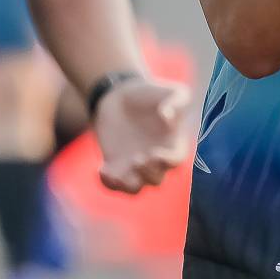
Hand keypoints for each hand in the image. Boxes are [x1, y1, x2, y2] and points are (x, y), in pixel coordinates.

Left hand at [94, 74, 194, 192]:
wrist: (120, 94)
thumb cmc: (150, 93)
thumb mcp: (172, 90)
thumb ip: (178, 100)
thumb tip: (167, 116)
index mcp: (172, 145)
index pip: (175, 161)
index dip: (167, 162)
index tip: (155, 153)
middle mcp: (155, 160)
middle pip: (155, 180)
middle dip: (147, 174)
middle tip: (137, 159)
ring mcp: (134, 165)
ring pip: (135, 188)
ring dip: (127, 186)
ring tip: (116, 174)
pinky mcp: (115, 164)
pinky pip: (113, 184)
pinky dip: (108, 183)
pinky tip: (101, 170)